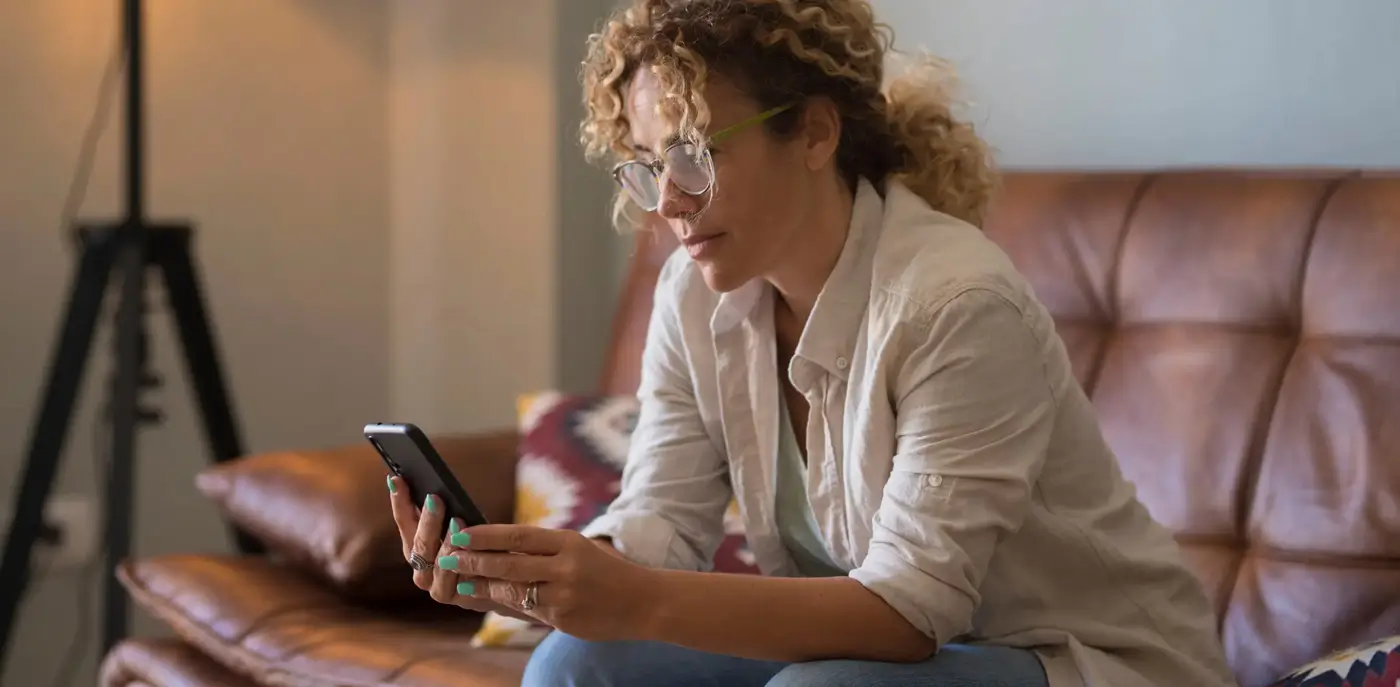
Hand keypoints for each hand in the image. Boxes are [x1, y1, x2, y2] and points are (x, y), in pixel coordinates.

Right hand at [385, 475, 534, 621]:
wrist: (509, 583)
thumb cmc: (485, 547)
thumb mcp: (468, 526)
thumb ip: (451, 513)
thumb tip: (439, 486)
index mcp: (420, 545)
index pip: (405, 521)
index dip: (399, 501)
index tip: (397, 479)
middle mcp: (422, 567)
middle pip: (417, 544)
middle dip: (425, 520)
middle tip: (435, 498)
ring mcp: (435, 585)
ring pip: (433, 563)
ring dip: (444, 541)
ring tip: (457, 521)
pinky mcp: (455, 598)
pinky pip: (451, 582)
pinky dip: (458, 565)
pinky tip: (468, 550)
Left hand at [439, 524, 657, 641]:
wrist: (643, 602)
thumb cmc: (605, 572)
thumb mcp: (578, 549)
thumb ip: (542, 550)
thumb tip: (495, 548)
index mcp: (569, 542)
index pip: (519, 534)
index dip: (486, 534)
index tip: (461, 533)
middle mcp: (566, 567)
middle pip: (509, 563)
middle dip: (474, 561)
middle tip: (448, 558)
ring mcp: (564, 595)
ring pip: (513, 590)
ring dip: (482, 587)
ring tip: (460, 582)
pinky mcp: (563, 619)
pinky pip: (526, 611)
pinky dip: (505, 604)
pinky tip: (487, 599)